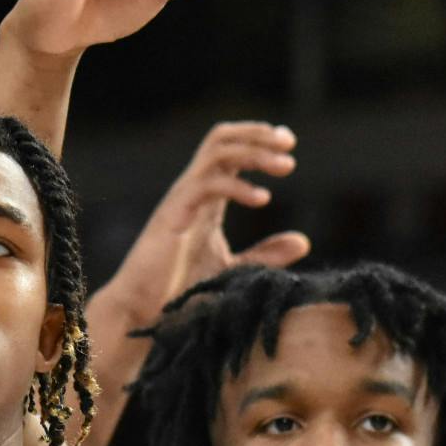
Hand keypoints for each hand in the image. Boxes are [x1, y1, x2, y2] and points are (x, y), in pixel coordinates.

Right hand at [101, 121, 309, 327]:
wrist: (141, 311)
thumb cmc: (178, 290)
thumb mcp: (233, 269)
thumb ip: (265, 254)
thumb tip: (303, 241)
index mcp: (206, 197)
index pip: (229, 150)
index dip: (258, 139)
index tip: (288, 144)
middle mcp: (193, 190)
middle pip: (222, 139)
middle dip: (257, 134)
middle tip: (290, 144)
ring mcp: (181, 199)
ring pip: (217, 153)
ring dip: (254, 152)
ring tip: (286, 166)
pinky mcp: (173, 214)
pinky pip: (207, 184)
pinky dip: (238, 186)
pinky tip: (263, 200)